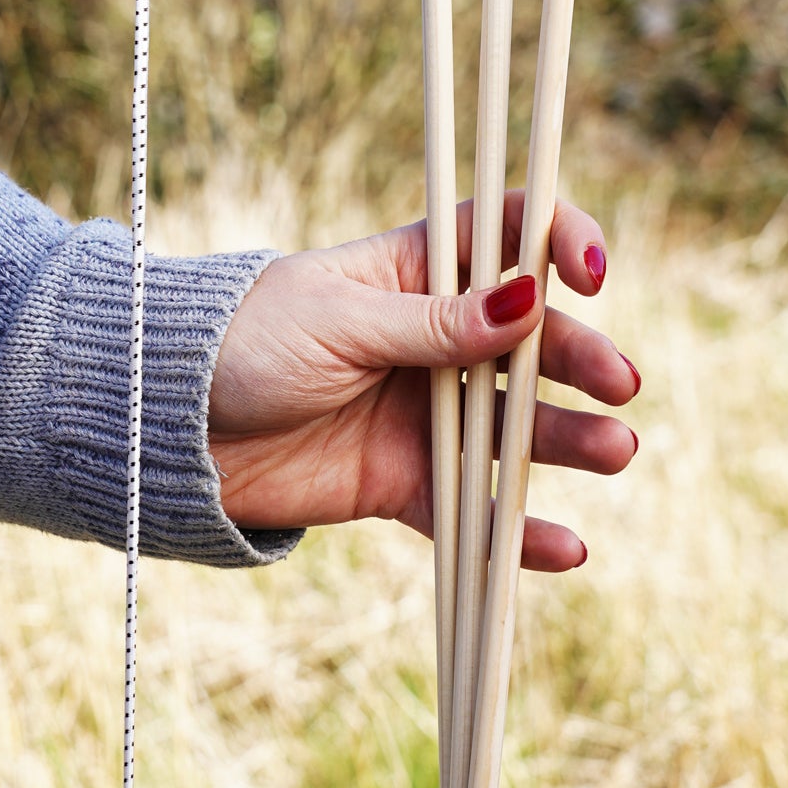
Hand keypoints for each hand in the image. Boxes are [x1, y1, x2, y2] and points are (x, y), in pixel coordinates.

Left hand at [209, 193, 639, 567]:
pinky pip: (471, 505)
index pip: (505, 239)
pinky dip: (517, 530)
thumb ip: (433, 324)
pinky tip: (564, 549)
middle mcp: (430, 339)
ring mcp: (421, 412)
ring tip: (616, 451)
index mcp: (413, 273)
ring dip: (568, 438)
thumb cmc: (241, 345)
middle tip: (617, 383)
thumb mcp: (338, 323)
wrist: (170, 428)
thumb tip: (530, 301)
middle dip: (580, 356)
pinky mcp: (402, 480)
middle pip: (529, 340)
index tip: (591, 270)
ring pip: (513, 424)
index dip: (558, 241)